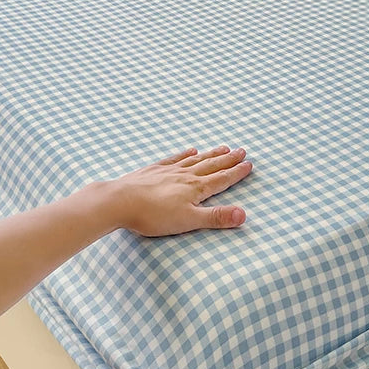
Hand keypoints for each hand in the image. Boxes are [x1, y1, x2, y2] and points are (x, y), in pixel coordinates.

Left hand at [101, 145, 251, 236]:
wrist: (120, 201)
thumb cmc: (153, 215)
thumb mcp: (188, 220)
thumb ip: (216, 217)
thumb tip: (243, 214)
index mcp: (196, 189)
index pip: (222, 179)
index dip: (237, 172)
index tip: (249, 164)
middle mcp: (185, 176)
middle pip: (212, 166)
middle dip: (228, 160)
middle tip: (242, 151)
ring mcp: (169, 171)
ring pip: (195, 160)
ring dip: (211, 154)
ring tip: (223, 147)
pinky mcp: (153, 170)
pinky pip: (174, 159)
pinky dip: (184, 154)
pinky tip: (190, 150)